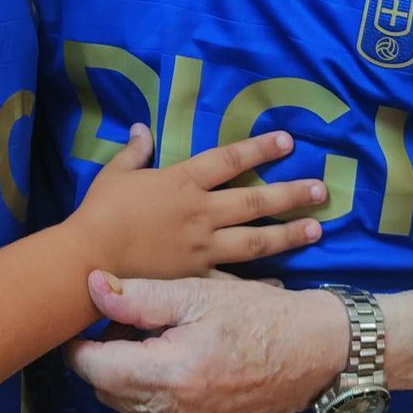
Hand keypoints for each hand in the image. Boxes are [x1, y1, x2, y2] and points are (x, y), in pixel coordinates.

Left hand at [66, 271, 349, 412]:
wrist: (317, 349)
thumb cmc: (257, 313)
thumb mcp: (197, 293)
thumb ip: (139, 296)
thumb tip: (91, 287)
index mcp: (171, 375)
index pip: (95, 371)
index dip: (80, 347)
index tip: (82, 324)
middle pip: (110, 392)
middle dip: (107, 359)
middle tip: (127, 322)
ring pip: (136, 408)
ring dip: (133, 377)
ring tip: (158, 339)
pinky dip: (161, 395)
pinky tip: (183, 363)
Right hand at [71, 126, 326, 282]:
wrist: (91, 258)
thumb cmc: (100, 212)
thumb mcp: (115, 173)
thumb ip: (134, 152)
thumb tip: (141, 127)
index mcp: (183, 182)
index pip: (229, 159)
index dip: (259, 149)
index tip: (287, 142)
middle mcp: (201, 213)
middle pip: (255, 201)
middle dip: (291, 194)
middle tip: (322, 190)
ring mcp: (203, 247)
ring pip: (255, 239)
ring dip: (288, 234)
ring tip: (316, 229)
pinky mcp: (197, 277)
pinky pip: (235, 281)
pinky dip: (259, 284)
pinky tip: (281, 284)